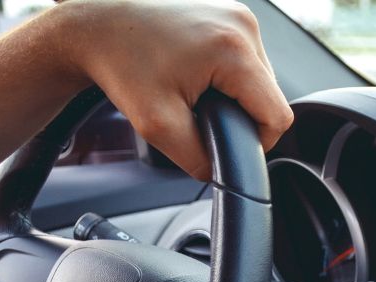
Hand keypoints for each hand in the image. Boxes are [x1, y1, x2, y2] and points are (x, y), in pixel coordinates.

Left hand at [52, 0, 293, 179]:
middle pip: (271, 97)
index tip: (224, 142)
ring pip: (262, 79)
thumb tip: (221, 172)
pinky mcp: (231, 13)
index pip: (277, 116)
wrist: (98, 26)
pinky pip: (248, 59)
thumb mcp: (158, 127)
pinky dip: (229, 75)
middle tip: (199, 114)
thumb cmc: (121, 65)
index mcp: (233, 49)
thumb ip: (198, 159)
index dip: (256, 142)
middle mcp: (243, 25)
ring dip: (236, 95)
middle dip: (241, 116)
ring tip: (195, 92)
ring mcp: (239, 15)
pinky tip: (198, 74)